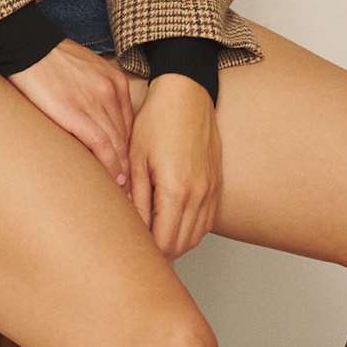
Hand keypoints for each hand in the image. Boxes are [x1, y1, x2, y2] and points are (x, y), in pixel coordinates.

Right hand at [9, 40, 135, 187]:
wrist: (27, 46)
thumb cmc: (49, 59)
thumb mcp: (84, 69)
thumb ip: (95, 90)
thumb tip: (93, 115)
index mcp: (115, 81)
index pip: (128, 123)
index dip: (130, 148)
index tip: (131, 168)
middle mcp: (111, 92)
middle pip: (126, 136)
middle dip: (130, 163)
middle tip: (134, 187)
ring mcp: (95, 102)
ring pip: (117, 143)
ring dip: (123, 168)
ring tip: (125, 190)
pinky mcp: (77, 114)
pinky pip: (101, 144)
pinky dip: (110, 163)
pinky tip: (113, 178)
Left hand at [127, 75, 221, 258]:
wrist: (186, 95)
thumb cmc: (157, 121)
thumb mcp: (135, 159)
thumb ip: (134, 198)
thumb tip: (129, 228)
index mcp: (176, 189)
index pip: (163, 241)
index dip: (145, 250)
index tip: (129, 246)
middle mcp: (199, 194)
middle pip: (180, 245)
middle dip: (159, 251)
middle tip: (137, 244)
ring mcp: (211, 190)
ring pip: (195, 237)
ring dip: (175, 242)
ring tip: (153, 234)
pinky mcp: (217, 184)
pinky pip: (206, 222)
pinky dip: (190, 230)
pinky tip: (173, 222)